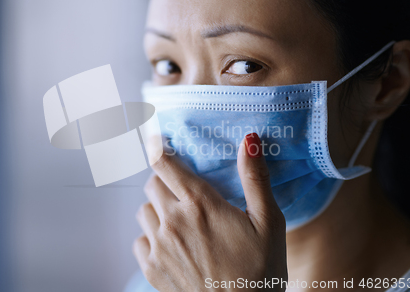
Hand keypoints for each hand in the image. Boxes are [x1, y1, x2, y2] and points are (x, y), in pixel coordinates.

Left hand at [133, 133, 287, 290]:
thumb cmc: (261, 271)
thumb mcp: (269, 222)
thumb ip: (255, 178)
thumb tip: (250, 139)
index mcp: (200, 204)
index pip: (164, 163)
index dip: (157, 147)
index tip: (156, 140)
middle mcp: (173, 221)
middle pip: (152, 184)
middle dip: (164, 181)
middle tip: (183, 191)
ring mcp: (159, 246)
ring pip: (143, 211)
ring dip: (156, 208)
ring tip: (179, 220)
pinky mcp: (152, 269)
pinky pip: (139, 240)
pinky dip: (150, 237)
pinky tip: (171, 245)